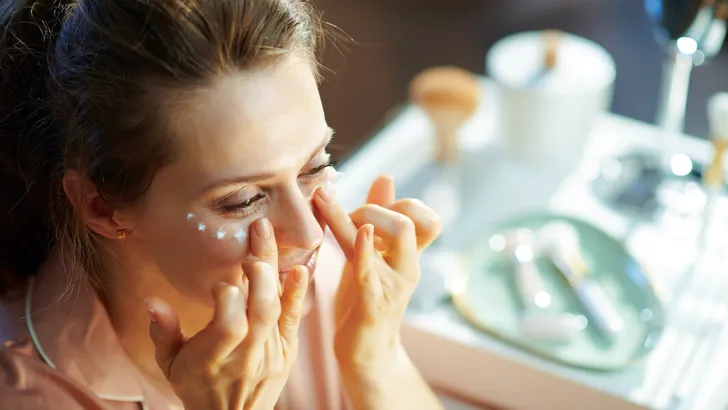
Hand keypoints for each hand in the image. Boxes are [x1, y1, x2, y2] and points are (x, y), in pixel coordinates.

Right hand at [145, 218, 308, 409]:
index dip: (227, 295)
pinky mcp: (287, 352)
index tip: (220, 283)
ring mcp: (270, 354)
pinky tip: (299, 269)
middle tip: (251, 248)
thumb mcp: (171, 364)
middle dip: (259, 273)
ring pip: (278, 308)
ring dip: (273, 272)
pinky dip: (297, 294)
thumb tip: (152, 302)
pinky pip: (293, 320)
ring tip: (265, 239)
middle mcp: (246, 356)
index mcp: (214, 359)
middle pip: (261, 309)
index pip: (230, 322)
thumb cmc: (197, 386)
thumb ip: (162, 333)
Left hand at [313, 176, 441, 379]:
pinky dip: (366, 249)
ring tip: (339, 217)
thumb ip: (379, 218)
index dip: (399, 205)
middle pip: (412, 220)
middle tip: (348, 218)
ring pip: (399, 234)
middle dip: (376, 208)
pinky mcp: (372, 303)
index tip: (368, 209)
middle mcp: (408, 268)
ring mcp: (394, 285)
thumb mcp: (372, 254)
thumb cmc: (367, 299)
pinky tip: (360, 233)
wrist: (365, 353)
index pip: (427, 218)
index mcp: (409, 256)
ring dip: (365, 217)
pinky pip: (371, 270)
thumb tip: (386, 176)